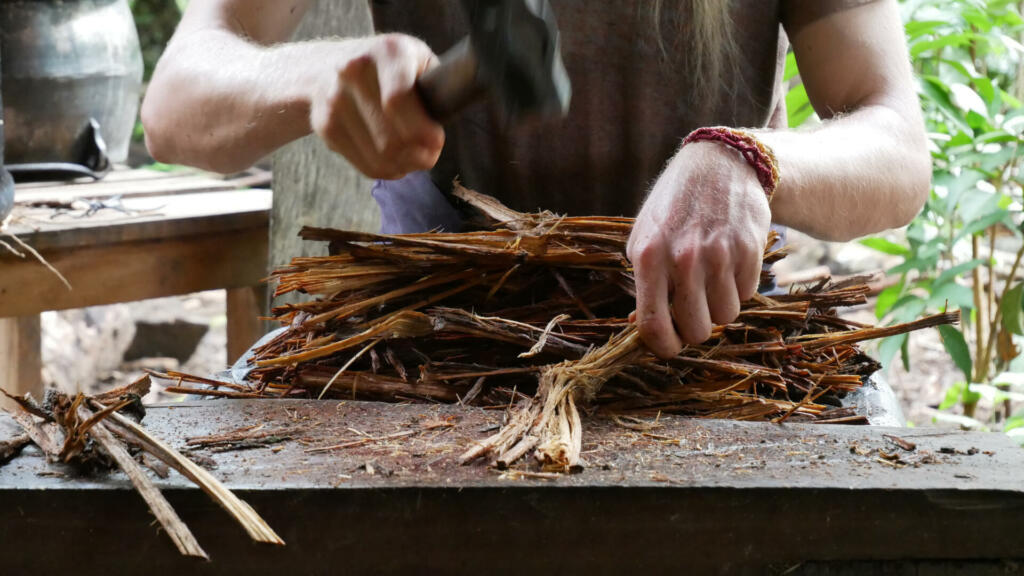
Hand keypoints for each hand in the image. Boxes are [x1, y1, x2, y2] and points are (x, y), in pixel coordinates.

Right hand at [310, 34, 444, 179]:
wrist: (326, 66)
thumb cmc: (389, 69)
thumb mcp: (418, 61)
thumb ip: (436, 90)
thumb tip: (437, 136)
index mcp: (386, 51)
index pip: (397, 100)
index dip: (421, 130)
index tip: (437, 141)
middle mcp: (353, 70)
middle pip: (390, 138)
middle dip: (419, 155)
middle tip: (430, 153)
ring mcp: (333, 100)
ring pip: (379, 159)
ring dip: (404, 166)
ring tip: (414, 156)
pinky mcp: (324, 126)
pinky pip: (365, 166)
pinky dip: (386, 170)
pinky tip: (394, 159)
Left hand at [627, 141, 770, 357]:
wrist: (719, 164)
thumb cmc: (673, 207)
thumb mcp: (644, 238)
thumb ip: (642, 283)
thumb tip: (639, 327)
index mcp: (648, 257)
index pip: (653, 326)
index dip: (663, 347)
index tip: (670, 347)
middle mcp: (683, 258)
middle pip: (697, 330)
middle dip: (695, 327)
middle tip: (693, 310)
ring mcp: (719, 254)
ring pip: (726, 316)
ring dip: (720, 306)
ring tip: (710, 280)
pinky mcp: (750, 249)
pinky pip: (748, 294)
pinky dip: (740, 287)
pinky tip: (729, 263)